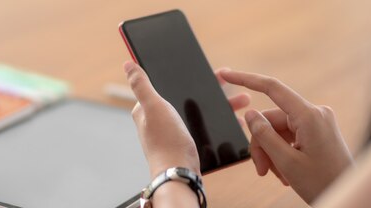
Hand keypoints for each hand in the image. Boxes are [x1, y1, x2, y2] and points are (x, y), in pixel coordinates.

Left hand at [122, 61, 250, 206]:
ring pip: (200, 112)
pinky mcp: (187, 144)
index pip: (168, 85)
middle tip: (232, 85)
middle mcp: (159, 120)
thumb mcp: (153, 107)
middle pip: (188, 98)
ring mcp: (174, 133)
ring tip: (242, 101)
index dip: (189, 76)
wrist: (179, 175)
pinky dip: (220, 123)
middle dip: (212, 91)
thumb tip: (128, 65)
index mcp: (148, 109)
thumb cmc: (165, 143)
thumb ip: (141, 85)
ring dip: (222, 106)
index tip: (212, 71)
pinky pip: (206, 128)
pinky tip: (235, 121)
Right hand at [219, 69, 353, 202]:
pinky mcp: (318, 132)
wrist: (347, 194)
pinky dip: (282, 153)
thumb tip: (250, 114)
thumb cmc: (322, 182)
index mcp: (309, 116)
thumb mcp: (286, 162)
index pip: (272, 88)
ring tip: (277, 175)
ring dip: (272, 153)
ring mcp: (317, 122)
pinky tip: (286, 173)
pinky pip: (290, 136)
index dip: (246, 79)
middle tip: (261, 170)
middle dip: (262, 144)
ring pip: (278, 131)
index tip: (226, 74)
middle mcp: (315, 113)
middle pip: (272, 120)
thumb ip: (264, 135)